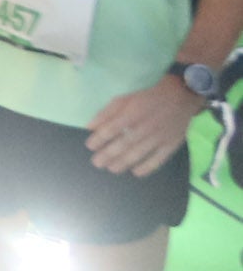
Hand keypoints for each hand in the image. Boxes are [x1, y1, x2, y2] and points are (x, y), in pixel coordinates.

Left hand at [87, 76, 207, 175]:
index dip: (99, 139)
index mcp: (132, 113)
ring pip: (138, 153)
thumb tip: (90, 127)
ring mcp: (159, 137)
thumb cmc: (146, 98)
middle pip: (124, 144)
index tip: (90, 147)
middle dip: (108, 155)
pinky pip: (158, 159)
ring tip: (112, 169)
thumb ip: (106, 113)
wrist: (179, 98)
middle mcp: (145, 126)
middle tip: (97, 163)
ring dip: (123, 163)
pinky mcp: (171, 144)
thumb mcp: (123, 99)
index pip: (111, 129)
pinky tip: (136, 172)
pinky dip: (147, 167)